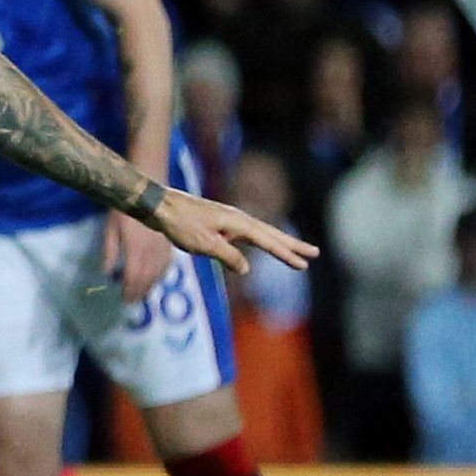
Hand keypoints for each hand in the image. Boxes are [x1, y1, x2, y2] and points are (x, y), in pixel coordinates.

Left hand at [102, 209, 173, 305]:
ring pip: (158, 273)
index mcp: (135, 245)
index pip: (134, 275)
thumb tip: (107, 273)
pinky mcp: (168, 243)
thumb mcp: (110, 228)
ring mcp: (162, 246)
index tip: (124, 299)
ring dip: (149, 286)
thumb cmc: (124, 209)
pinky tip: (154, 279)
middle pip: (147, 278)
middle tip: (131, 301)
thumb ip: (109, 251)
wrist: (147, 192)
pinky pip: (166, 264)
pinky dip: (160, 275)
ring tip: (141, 294)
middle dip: (139, 292)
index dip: (129, 289)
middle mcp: (151, 248)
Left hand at [144, 189, 316, 275]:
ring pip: (262, 234)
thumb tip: (246, 269)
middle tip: (314, 254)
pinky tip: (263, 246)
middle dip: (292, 246)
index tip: (304, 264)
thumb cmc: (181, 224)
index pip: (267, 241)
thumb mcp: (205, 244)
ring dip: (280, 243)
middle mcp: (238, 219)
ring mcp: (230, 220)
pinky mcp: (221, 223)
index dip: (286, 254)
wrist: (160, 206)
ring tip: (296, 252)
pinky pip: (248, 235)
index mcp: (237, 222)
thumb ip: (228, 256)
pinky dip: (261, 241)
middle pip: (271, 234)